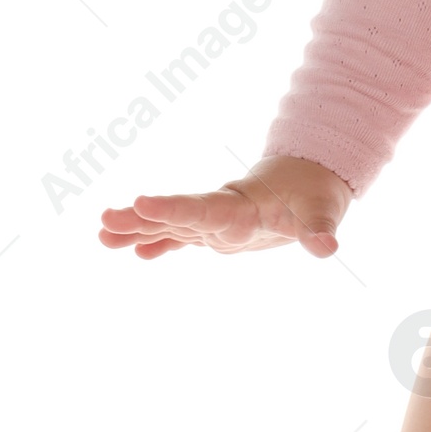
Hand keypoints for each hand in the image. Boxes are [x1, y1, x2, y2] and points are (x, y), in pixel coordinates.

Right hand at [97, 154, 351, 259]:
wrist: (308, 179)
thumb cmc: (315, 195)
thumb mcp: (322, 212)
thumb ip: (319, 229)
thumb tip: (327, 246)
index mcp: (240, 207)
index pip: (201, 208)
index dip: (172, 208)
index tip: (140, 203)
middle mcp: (220, 213)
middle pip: (176, 216)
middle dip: (140, 219)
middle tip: (104, 222)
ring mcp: (215, 222)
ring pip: (171, 225)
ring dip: (139, 230)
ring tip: (103, 237)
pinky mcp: (218, 230)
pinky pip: (183, 237)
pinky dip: (161, 243)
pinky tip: (136, 252)